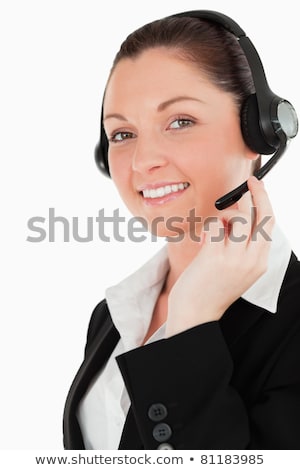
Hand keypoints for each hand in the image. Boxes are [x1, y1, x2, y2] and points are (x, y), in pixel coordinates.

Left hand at [166, 176, 274, 336]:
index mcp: (260, 262)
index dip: (265, 202)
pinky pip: (215, 224)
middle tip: (249, 181)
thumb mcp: (237, 269)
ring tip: (215, 231)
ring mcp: (235, 258)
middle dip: (257, 193)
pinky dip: (209, 226)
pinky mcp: (215, 256)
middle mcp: (252, 260)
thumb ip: (241, 245)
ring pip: (238, 216)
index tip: (258, 188)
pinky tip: (204, 241)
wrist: (195, 314)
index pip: (270, 224)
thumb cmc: (211, 289)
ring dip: (225, 214)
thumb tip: (236, 214)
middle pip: (262, 215)